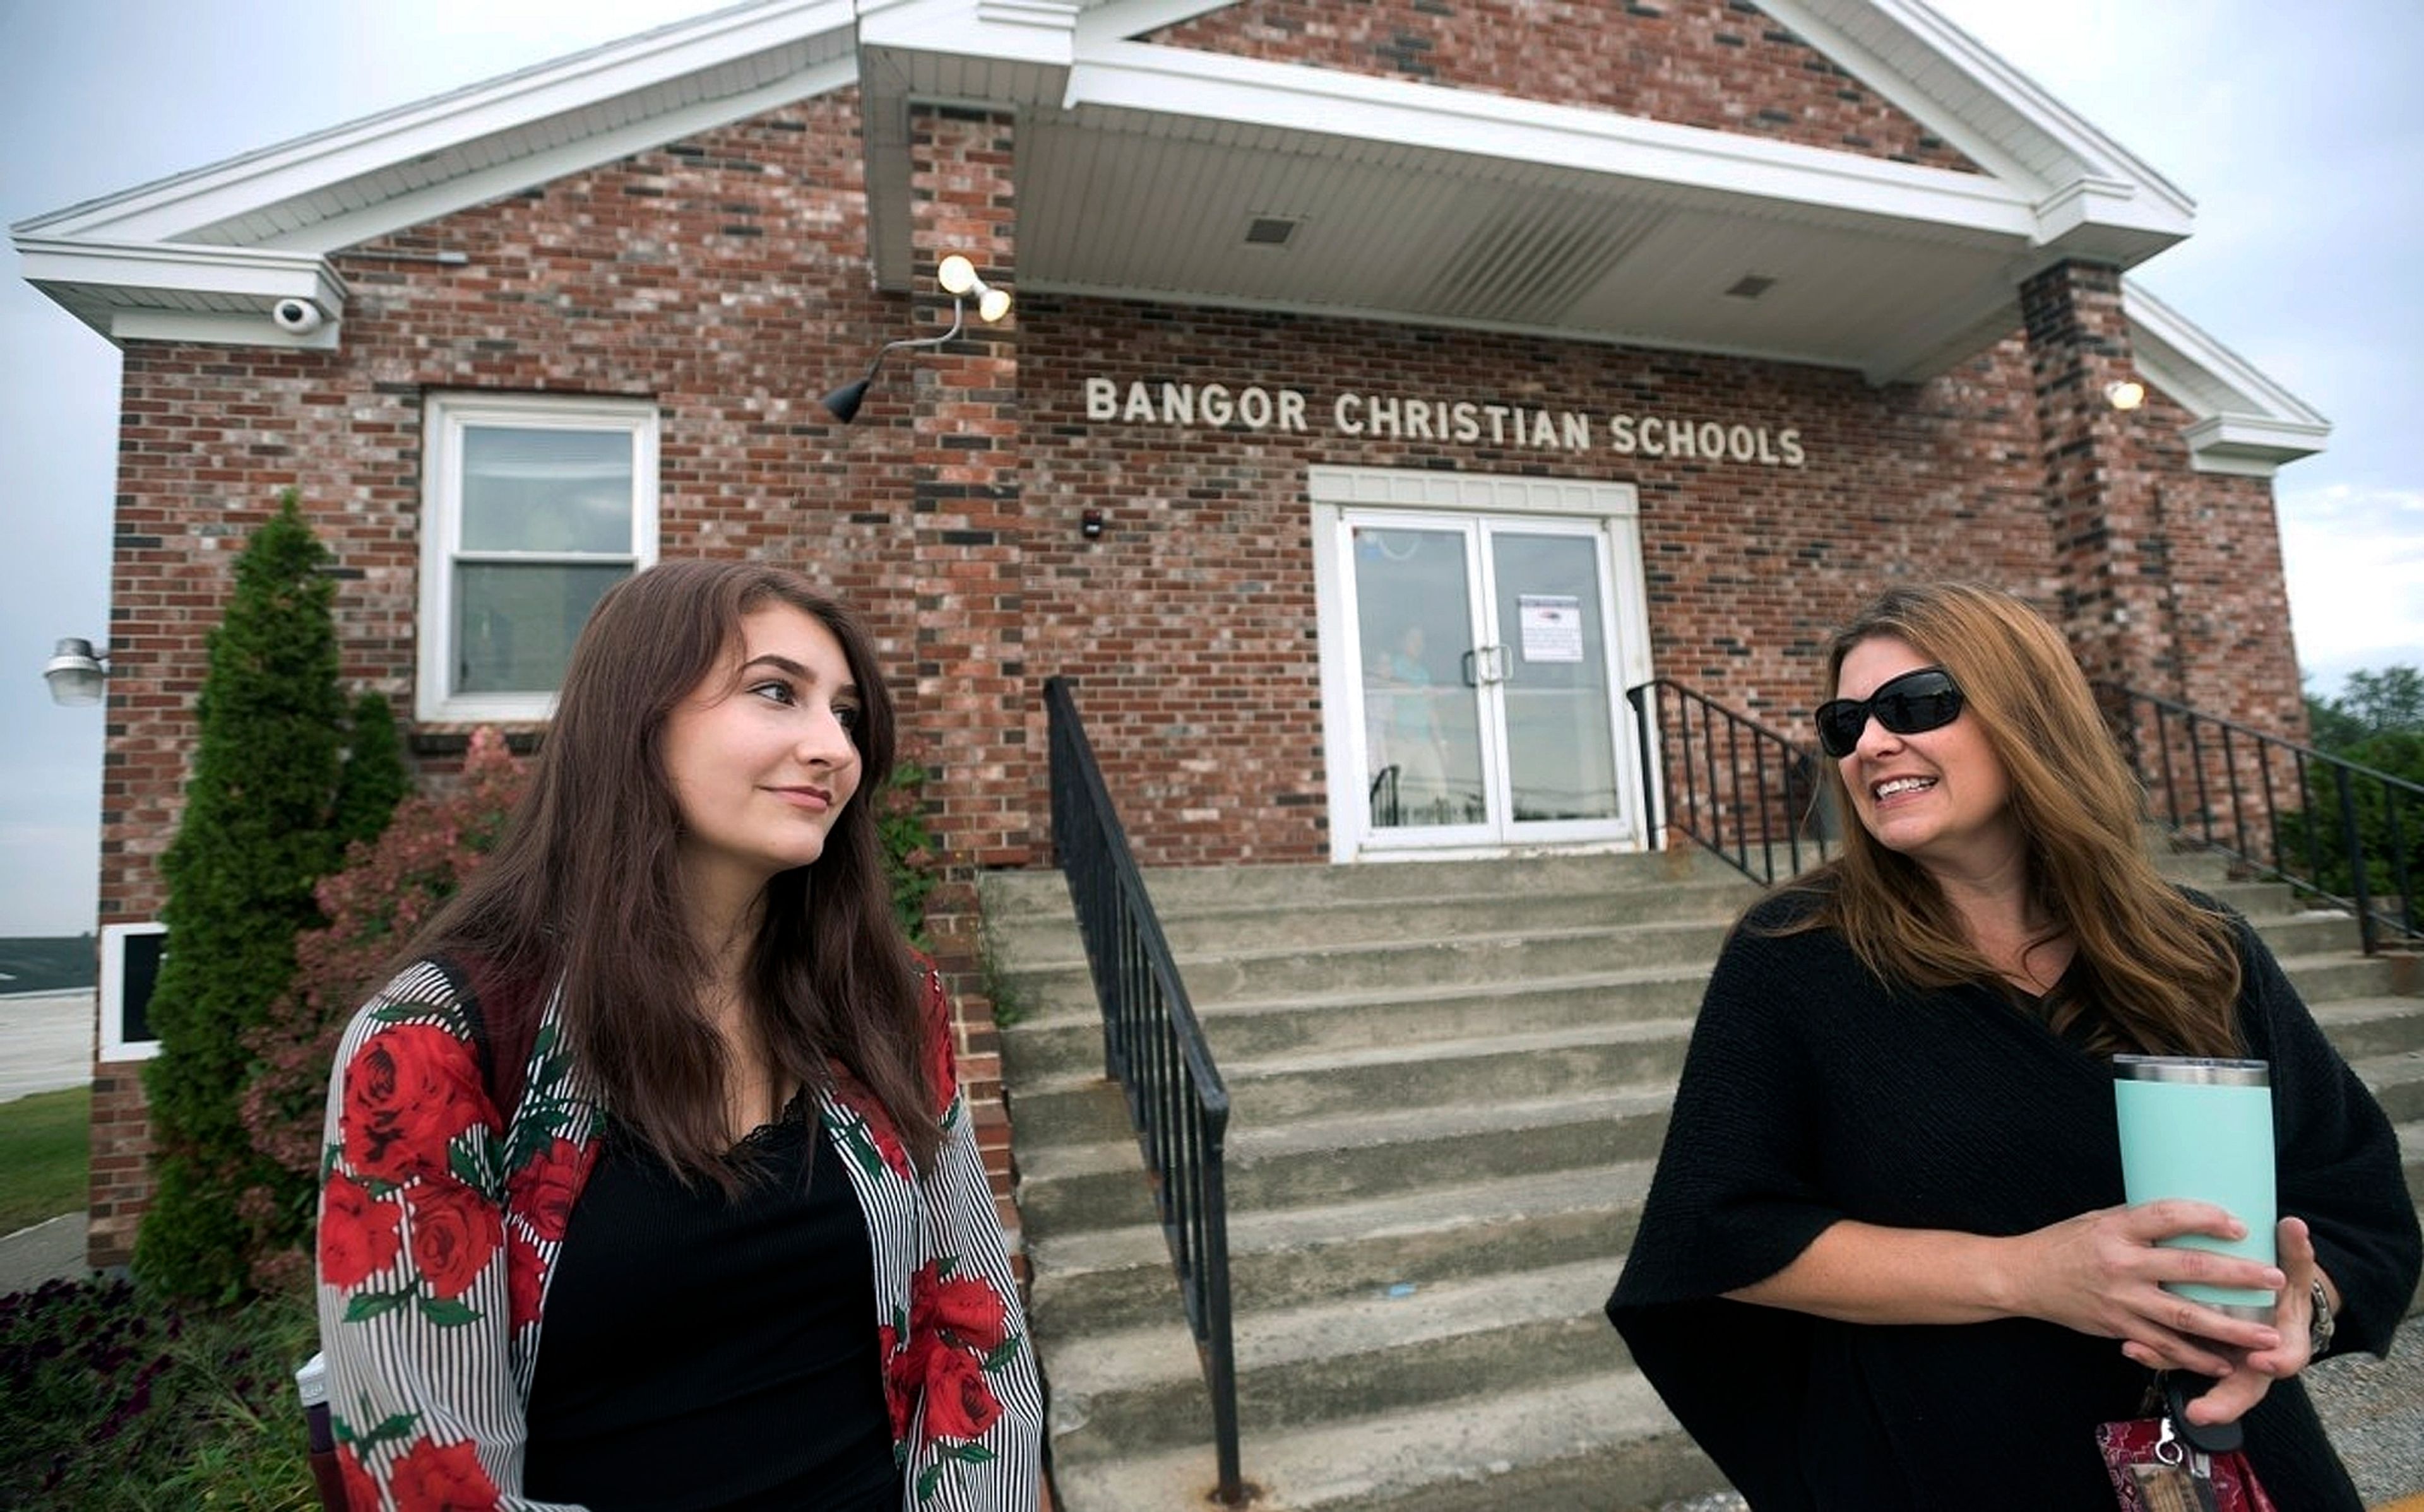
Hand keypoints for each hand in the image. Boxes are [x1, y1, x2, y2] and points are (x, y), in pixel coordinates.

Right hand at [2011, 1199, 2285, 1376]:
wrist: (2022, 1278)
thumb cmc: (2063, 1243)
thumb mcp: (2098, 1220)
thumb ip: (2140, 1223)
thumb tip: (2189, 1219)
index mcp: (2116, 1229)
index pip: (2167, 1217)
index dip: (2205, 1219)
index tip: (2240, 1225)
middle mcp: (2121, 1264)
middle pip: (2187, 1269)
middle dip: (2236, 1276)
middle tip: (2274, 1279)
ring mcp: (2121, 1300)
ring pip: (2183, 1316)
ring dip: (2229, 1328)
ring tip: (2265, 1335)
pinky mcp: (2118, 1327)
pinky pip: (2163, 1346)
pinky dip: (2195, 1357)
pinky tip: (2222, 1364)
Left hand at [2153, 1217, 2325, 1427]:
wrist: (2274, 1297)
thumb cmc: (2278, 1283)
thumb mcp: (2292, 1269)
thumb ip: (2295, 1250)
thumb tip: (2295, 1224)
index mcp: (2284, 1338)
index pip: (2288, 1358)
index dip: (2279, 1361)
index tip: (2264, 1362)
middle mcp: (2256, 1356)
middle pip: (2244, 1389)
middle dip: (2222, 1402)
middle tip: (2200, 1412)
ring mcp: (2227, 1357)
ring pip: (2203, 1375)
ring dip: (2174, 1370)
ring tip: (2148, 1365)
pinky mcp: (2200, 1350)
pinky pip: (2177, 1356)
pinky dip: (2154, 1354)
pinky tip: (2131, 1347)